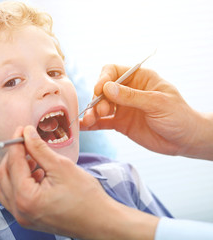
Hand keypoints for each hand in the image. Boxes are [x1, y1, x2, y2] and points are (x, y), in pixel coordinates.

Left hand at [0, 125, 158, 239]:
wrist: (100, 222)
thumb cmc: (86, 198)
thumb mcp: (62, 167)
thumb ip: (39, 149)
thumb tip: (27, 133)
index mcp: (26, 198)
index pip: (13, 162)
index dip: (16, 142)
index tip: (22, 130)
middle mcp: (19, 210)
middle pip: (3, 174)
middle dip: (13, 156)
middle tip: (27, 143)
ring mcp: (22, 217)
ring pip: (5, 186)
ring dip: (14, 170)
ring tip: (33, 160)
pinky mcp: (27, 218)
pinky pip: (13, 197)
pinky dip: (19, 182)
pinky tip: (37, 174)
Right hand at [80, 64, 212, 158]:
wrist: (185, 140)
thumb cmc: (178, 116)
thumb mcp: (157, 103)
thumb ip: (131, 96)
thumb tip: (107, 88)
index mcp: (139, 78)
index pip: (113, 71)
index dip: (103, 79)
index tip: (100, 90)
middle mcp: (128, 91)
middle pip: (103, 89)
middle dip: (98, 99)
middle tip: (103, 111)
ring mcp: (123, 107)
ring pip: (100, 106)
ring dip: (92, 112)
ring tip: (89, 121)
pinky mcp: (120, 123)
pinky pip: (102, 122)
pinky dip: (92, 124)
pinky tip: (83, 126)